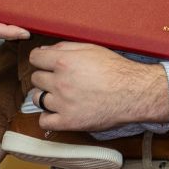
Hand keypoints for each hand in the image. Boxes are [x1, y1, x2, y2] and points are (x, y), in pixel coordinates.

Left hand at [28, 41, 168, 130]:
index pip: (34, 58)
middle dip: (46, 77)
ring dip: (45, 96)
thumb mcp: (91, 49)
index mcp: (64, 62)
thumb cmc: (116, 70)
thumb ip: (65, 47)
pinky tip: (57, 112)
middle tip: (60, 80)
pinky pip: (44, 121)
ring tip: (59, 96)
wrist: (133, 93)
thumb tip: (45, 51)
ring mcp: (63, 103)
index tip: (46, 64)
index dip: (40, 60)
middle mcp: (60, 82)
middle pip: (35, 78)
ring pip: (37, 98)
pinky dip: (48, 117)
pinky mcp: (69, 122)